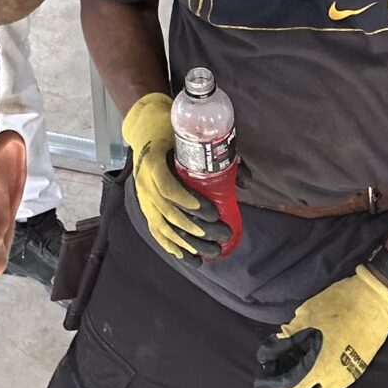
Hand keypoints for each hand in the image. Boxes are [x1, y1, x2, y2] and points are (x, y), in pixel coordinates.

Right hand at [124, 92, 228, 263]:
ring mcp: (143, 198)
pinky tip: (190, 258)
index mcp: (153, 162)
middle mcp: (144, 183)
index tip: (213, 212)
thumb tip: (245, 181)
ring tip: (212, 253)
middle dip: (198, 229)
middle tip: (223, 234)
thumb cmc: (170, 129)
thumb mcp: (189, 135)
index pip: (168, 188)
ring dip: (188, 244)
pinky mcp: (145, 207)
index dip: (190, 202)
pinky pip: (157, 231)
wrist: (144, 128)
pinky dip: (173, 247)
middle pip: (170, 213)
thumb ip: (216, 154)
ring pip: (163, 227)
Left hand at [254, 264, 387, 387]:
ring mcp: (347, 378)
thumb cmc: (340, 305)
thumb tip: (272, 350)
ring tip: (290, 370)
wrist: (376, 300)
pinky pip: (330, 386)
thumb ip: (287, 338)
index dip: (271, 386)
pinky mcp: (355, 371)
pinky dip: (315, 382)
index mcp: (319, 367)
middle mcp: (334, 380)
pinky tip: (309, 365)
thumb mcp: (306, 317)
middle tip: (274, 380)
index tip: (261, 380)